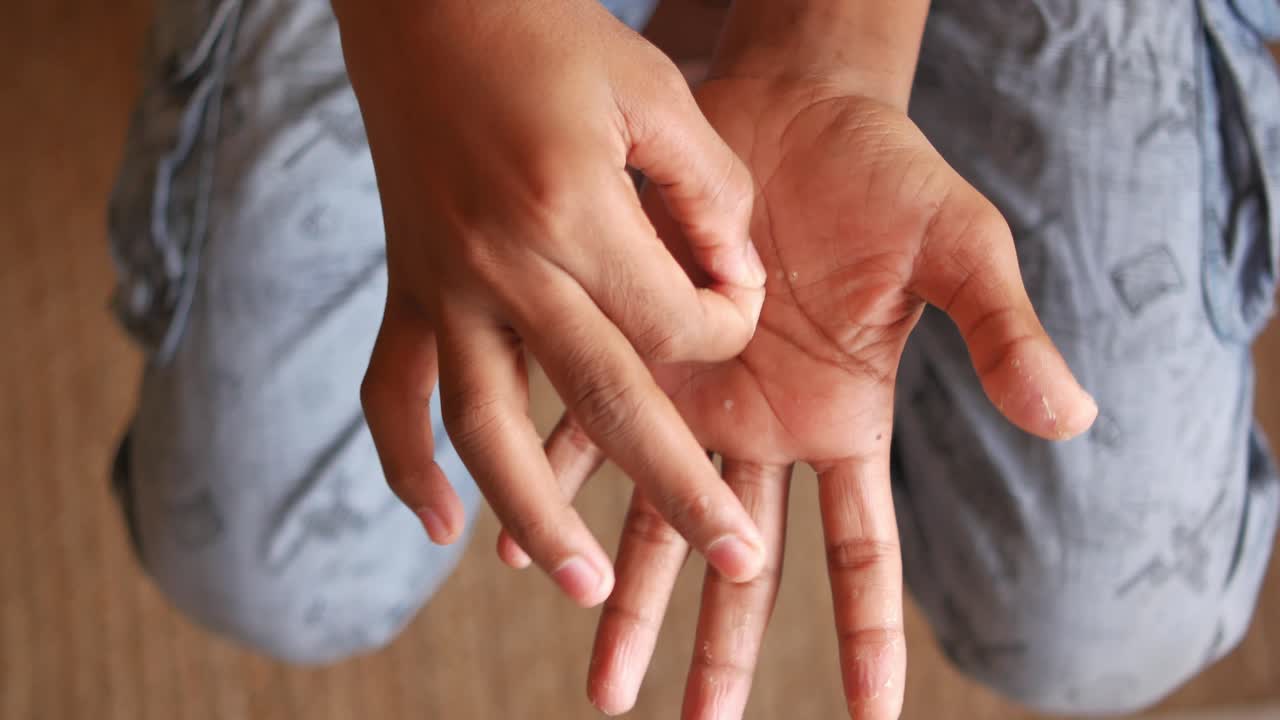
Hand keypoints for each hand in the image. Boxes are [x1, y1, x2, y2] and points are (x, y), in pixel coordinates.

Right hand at [334, 0, 771, 607]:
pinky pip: (394, 394)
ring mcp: (444, 285)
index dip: (727, 325)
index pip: (678, 324)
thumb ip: (711, 194)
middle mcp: (502, 265)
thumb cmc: (553, 35)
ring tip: (585, 587)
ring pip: (485, 429)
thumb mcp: (656, 91)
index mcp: (573, 212)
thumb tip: (736, 290)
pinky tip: (439, 529)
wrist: (427, 5)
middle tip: (732, 564)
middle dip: (677, 489)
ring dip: (536, 516)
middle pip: (602, 403)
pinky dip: (406, 466)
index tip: (737, 300)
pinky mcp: (408, 288)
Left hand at [499, 77, 1096, 716]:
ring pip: (658, 520)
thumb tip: (1072, 418)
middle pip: (744, 563)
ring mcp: (696, 396)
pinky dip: (553, 485)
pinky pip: (585, 430)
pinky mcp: (636, 347)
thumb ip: (1003, 333)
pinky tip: (521, 544)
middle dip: (722, 648)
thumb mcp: (960, 247)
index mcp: (845, 421)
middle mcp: (765, 428)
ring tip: (603, 682)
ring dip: (629, 598)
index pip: (863, 550)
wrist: (793, 105)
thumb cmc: (885, 173)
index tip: (874, 719)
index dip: (870, 635)